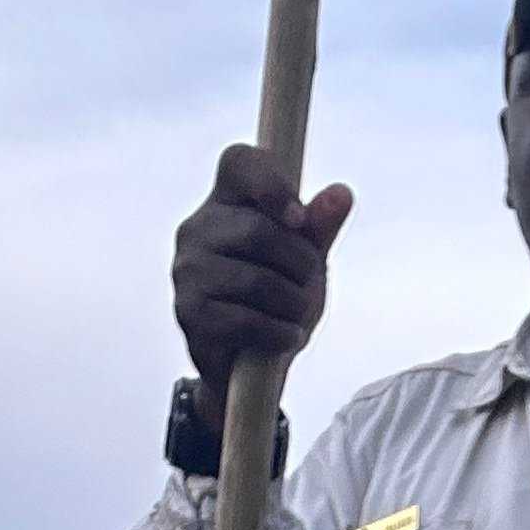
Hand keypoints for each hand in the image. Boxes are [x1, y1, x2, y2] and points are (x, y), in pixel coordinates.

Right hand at [172, 145, 355, 420]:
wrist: (247, 368)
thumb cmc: (278, 301)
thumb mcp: (307, 262)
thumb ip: (320, 228)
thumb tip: (342, 193)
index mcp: (226, 202)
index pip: (239, 161)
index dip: (271, 182)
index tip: (299, 219)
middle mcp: (197, 229)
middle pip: (259, 229)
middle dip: (301, 263)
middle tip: (309, 284)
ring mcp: (187, 271)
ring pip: (257, 279)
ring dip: (294, 303)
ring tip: (298, 314)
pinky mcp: (189, 313)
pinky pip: (247, 319)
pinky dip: (280, 332)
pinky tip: (287, 336)